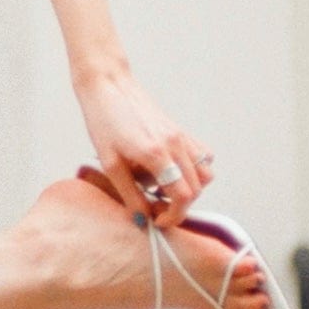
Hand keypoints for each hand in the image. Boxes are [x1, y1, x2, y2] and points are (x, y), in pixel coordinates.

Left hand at [73, 66, 212, 230]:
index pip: (183, 196)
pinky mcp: (181, 130)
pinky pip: (202, 156)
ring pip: (205, 173)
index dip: (174, 216)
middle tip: (156, 208)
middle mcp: (175, 144)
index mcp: (156, 154)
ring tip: (162, 188)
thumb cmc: (104, 122)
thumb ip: (130, 194)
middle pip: (197, 189)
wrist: (109, 86)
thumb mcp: (110, 164)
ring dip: (189, 188)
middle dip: (180, 206)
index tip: (158, 221)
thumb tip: (143, 219)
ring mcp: (181, 136)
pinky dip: (194, 170)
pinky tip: (169, 170)